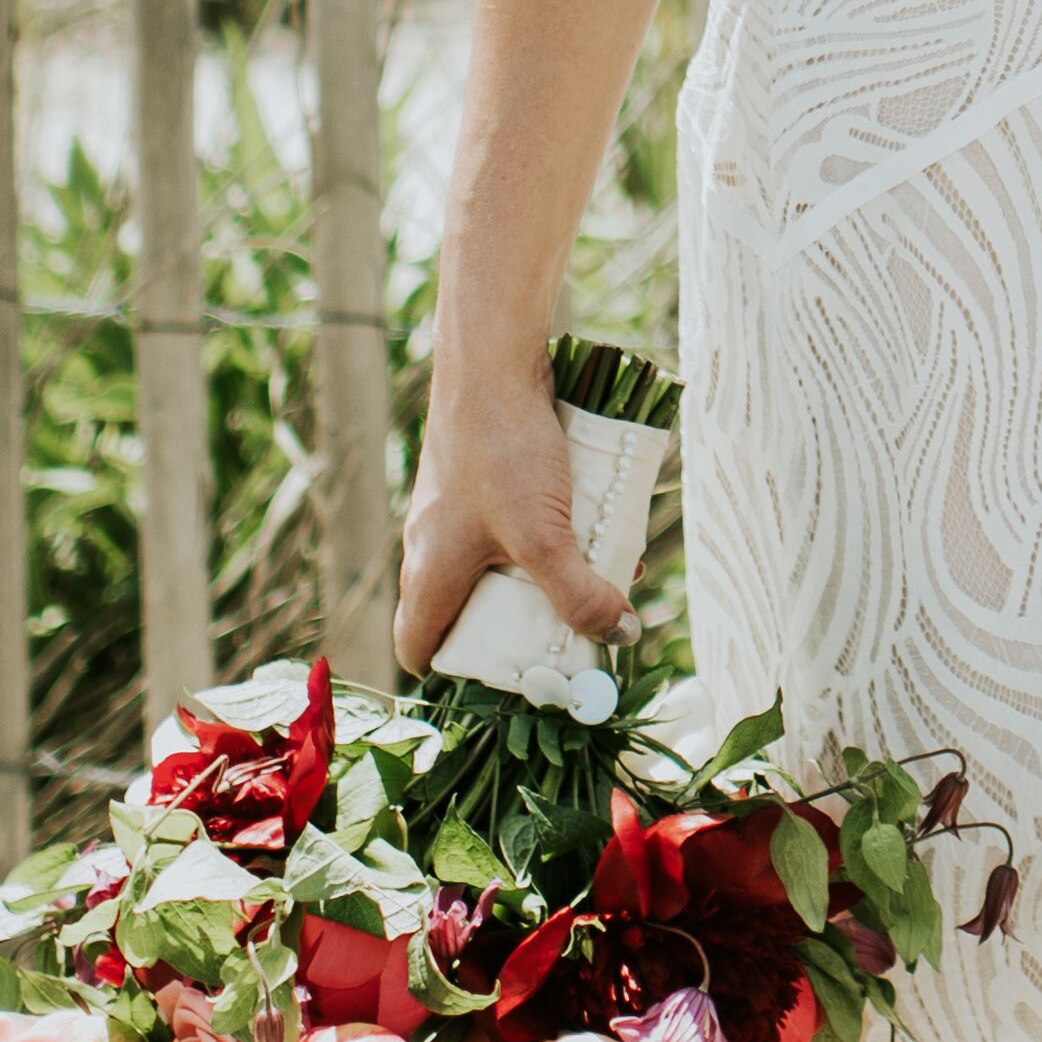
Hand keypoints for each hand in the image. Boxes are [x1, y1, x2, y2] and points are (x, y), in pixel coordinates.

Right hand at [395, 362, 627, 673]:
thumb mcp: (544, 537)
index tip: (511, 681)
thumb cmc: (503, 451)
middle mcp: (433, 546)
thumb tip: (622, 636)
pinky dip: (550, 535)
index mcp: (428, 573)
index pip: (419, 647)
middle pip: (468, 612)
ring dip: (546, 578)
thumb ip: (580, 594)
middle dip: (523, 627)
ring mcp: (457, 510)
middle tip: (571, 633)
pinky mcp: (484, 478)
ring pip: (498, 566)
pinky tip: (598, 524)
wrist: (494, 361)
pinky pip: (513, 526)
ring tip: (600, 577)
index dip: (455, 674)